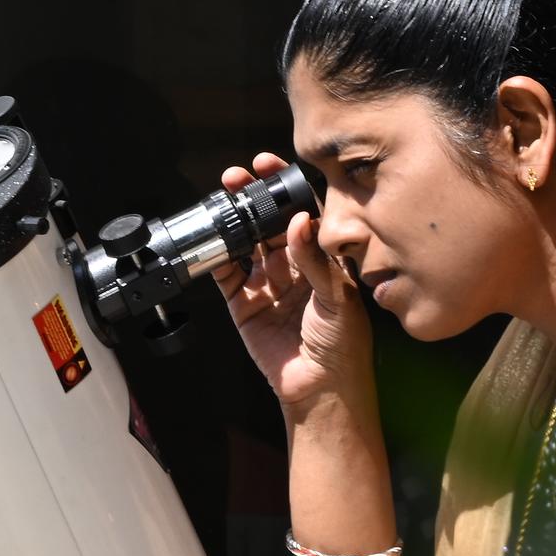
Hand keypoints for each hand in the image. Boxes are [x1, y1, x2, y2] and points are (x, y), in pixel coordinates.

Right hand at [212, 153, 372, 407]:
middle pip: (268, 223)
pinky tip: (211, 241)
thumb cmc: (344, 345)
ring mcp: (266, 285)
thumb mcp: (338, 297)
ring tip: (222, 198)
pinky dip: (216, 259)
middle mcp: (292, 267)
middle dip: (252, 197)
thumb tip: (298, 222)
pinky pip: (226, 277)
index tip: (269, 166)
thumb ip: (315, 260)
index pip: (300, 213)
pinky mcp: (244, 306)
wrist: (322, 389)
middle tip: (238, 177)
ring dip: (232, 221)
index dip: (284, 188)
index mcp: (320, 259)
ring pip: (245, 244)